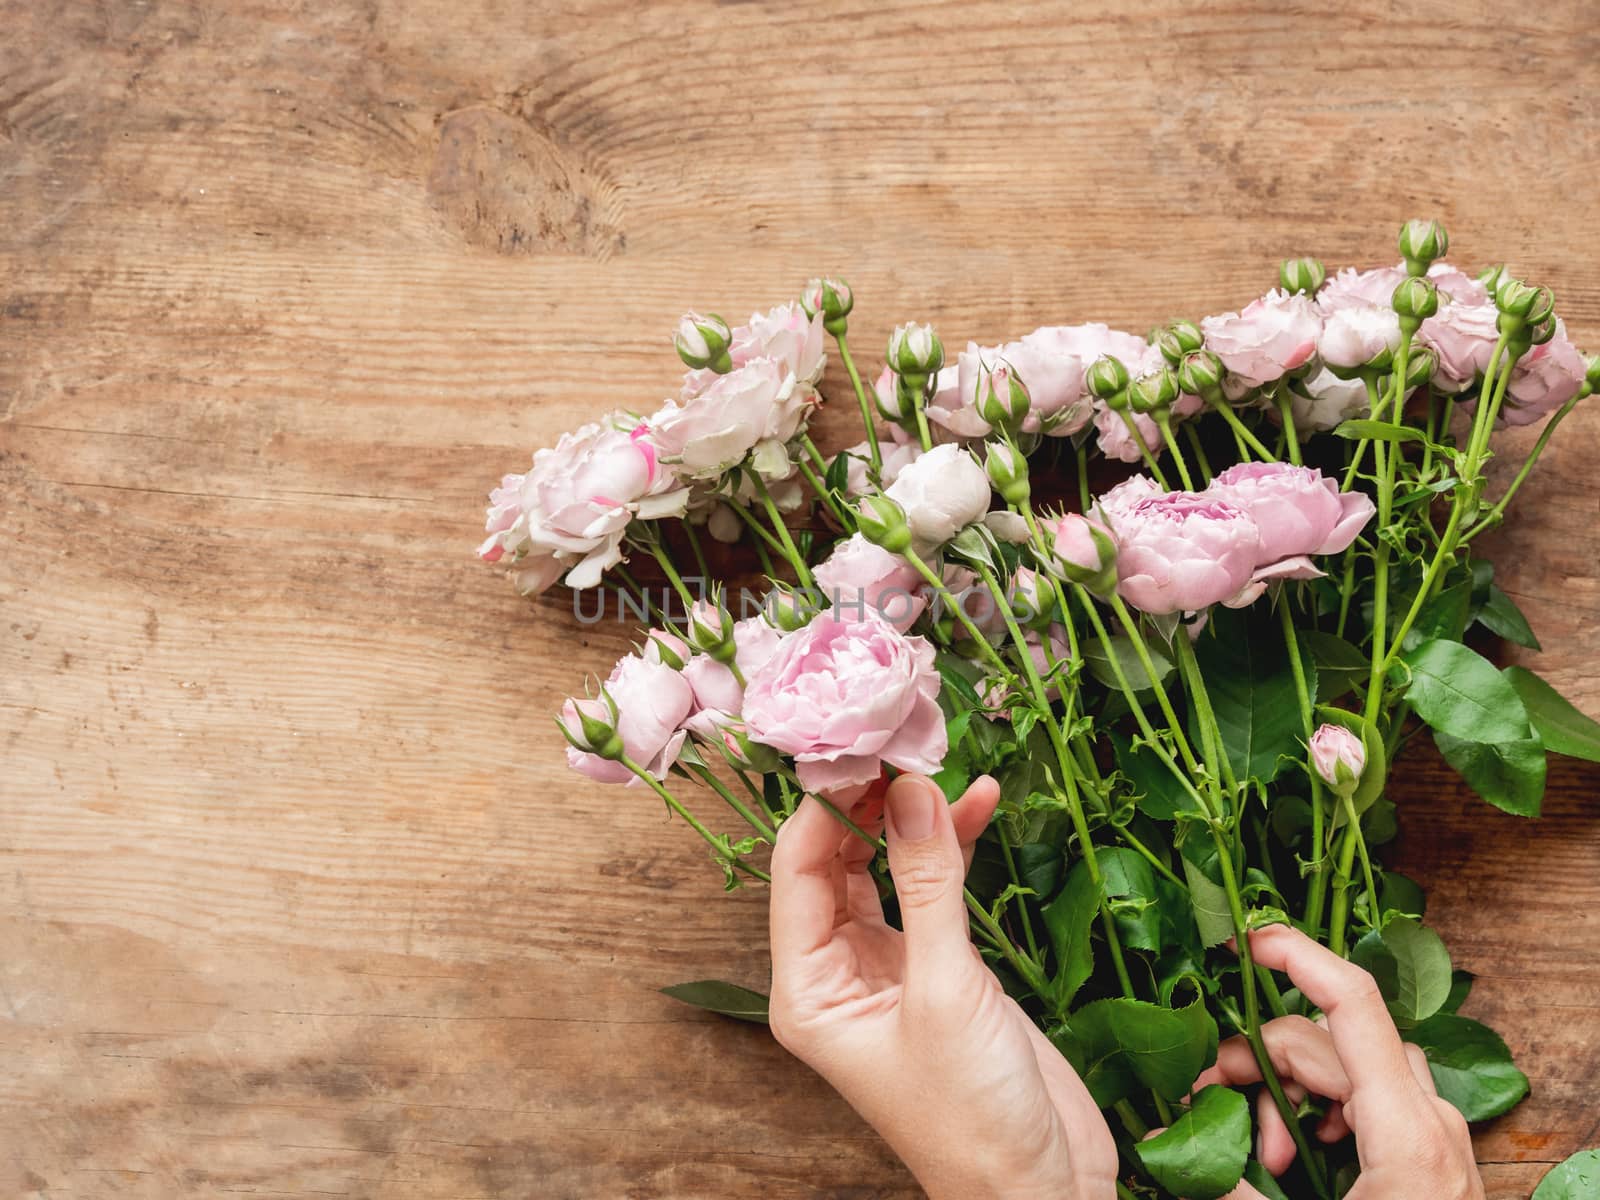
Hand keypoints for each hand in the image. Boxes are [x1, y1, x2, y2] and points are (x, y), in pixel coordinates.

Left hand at [767, 773, 1117, 1199]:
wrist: (1041, 1185)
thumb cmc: (972, 1115)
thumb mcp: (945, 991)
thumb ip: (928, 885)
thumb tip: (910, 790)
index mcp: (806, 988)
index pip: (796, 868)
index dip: (825, 803)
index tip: (863, 744)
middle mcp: (835, 971)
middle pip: (834, 858)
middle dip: (867, 800)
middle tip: (903, 740)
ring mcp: (887, 965)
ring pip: (884, 865)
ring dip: (913, 816)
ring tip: (942, 763)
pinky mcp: (939, 965)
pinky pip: (932, 887)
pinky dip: (954, 847)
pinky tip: (982, 803)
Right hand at [1194, 924, 1483, 1199]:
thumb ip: (1230, 1183)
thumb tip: (1161, 1147)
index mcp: (1404, 1132)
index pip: (1351, 1003)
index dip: (1296, 956)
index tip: (1242, 942)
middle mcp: (1431, 1119)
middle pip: (1327, 1040)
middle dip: (1260, 1065)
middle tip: (1214, 1108)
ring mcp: (1439, 1133)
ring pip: (1348, 1064)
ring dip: (1291, 1092)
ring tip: (1266, 1154)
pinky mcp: (1433, 1150)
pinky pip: (1372, 1093)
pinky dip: (1326, 1105)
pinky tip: (1305, 1151)